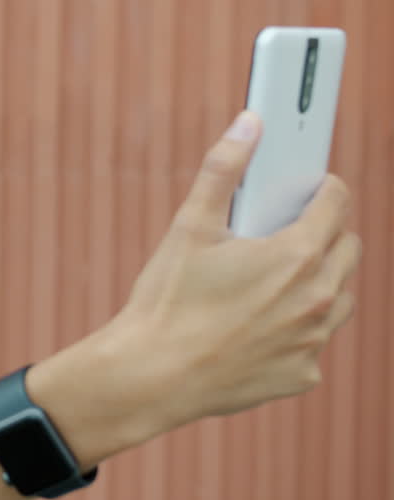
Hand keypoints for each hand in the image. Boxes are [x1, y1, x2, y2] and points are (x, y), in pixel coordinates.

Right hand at [115, 110, 359, 428]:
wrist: (151, 375)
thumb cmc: (167, 302)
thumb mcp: (190, 227)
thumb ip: (223, 169)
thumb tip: (249, 124)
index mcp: (298, 255)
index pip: (336, 203)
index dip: (323, 187)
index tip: (310, 186)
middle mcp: (319, 299)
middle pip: (348, 248)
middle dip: (324, 232)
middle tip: (282, 232)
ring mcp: (314, 341)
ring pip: (340, 297)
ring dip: (318, 280)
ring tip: (270, 279)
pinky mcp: (303, 374)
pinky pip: (315, 340)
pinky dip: (297, 327)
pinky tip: (256, 323)